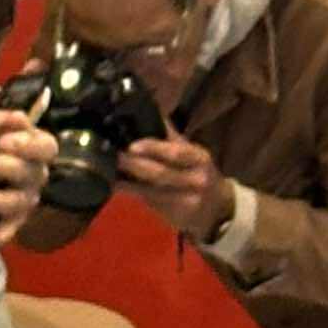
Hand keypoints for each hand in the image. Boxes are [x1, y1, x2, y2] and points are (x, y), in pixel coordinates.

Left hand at [0, 102, 57, 250]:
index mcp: (33, 148)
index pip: (46, 146)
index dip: (28, 143)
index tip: (1, 140)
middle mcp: (34, 174)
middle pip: (34, 173)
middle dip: (10, 168)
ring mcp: (23, 200)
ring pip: (22, 202)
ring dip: (3, 200)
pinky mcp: (9, 222)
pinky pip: (8, 231)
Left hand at [117, 130, 232, 240]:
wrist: (218, 208)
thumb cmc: (198, 172)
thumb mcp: (192, 153)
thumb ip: (170, 136)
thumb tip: (148, 111)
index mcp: (199, 158)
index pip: (175, 152)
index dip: (152, 149)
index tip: (131, 146)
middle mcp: (196, 180)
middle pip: (160, 174)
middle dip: (133, 165)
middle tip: (114, 156)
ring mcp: (186, 201)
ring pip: (151, 192)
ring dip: (127, 183)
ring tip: (109, 172)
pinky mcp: (175, 216)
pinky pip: (149, 203)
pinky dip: (133, 194)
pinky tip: (119, 186)